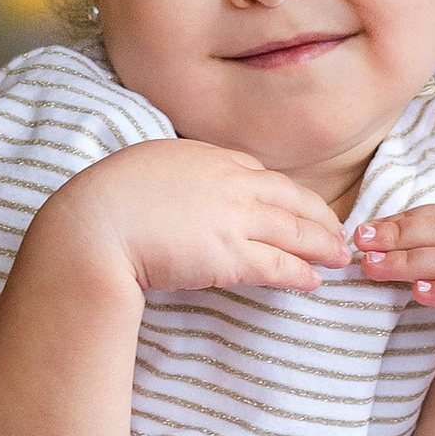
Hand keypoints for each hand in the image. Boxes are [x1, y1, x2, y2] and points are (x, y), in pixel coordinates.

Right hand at [39, 137, 350, 298]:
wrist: (94, 226)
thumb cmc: (103, 202)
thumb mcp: (141, 170)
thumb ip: (170, 177)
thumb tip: (175, 195)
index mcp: (202, 155)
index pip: (256, 171)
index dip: (281, 192)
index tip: (295, 204)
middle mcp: (226, 180)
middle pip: (288, 196)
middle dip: (318, 215)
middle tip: (338, 230)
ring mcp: (231, 216)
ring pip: (292, 229)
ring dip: (322, 243)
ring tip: (340, 256)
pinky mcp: (229, 255)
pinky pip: (277, 264)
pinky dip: (300, 272)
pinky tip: (314, 280)